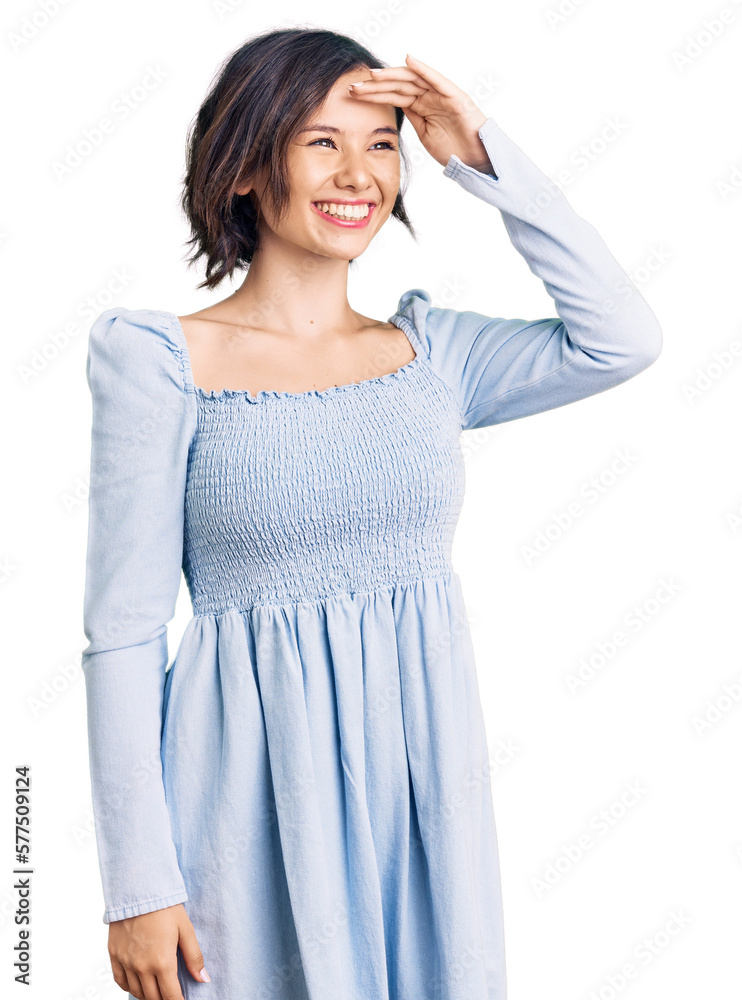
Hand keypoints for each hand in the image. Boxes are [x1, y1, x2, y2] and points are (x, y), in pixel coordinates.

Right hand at [108, 902, 209, 998]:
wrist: (139, 890)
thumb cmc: (164, 907)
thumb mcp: (185, 929)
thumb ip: (194, 957)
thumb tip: (203, 979)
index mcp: (162, 962)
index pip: (171, 996)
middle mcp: (142, 967)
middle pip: (153, 998)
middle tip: (171, 994)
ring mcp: (126, 962)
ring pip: (137, 992)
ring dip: (148, 995)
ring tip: (157, 990)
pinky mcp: (114, 955)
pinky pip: (120, 981)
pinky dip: (129, 987)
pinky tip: (138, 984)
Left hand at [348, 54, 494, 172]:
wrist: (476, 160)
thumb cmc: (453, 150)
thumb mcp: (425, 134)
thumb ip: (412, 118)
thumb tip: (395, 109)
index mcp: (420, 106)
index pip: (392, 96)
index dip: (373, 94)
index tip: (353, 94)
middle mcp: (429, 96)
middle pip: (398, 86)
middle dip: (375, 85)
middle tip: (355, 85)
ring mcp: (441, 95)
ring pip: (413, 80)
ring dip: (392, 76)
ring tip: (373, 74)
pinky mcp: (454, 96)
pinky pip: (436, 80)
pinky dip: (423, 69)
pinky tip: (409, 61)